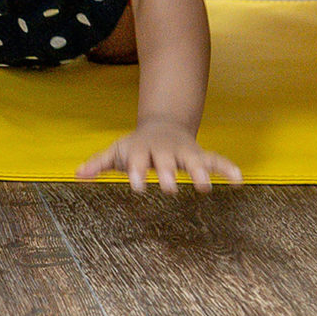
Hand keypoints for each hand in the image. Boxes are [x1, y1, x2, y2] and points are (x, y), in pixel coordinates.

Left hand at [76, 120, 241, 193]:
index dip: (137, 173)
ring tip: (205, 187)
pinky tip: (239, 179)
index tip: (136, 187)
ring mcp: (183, 152)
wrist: (162, 126)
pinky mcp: (199, 155)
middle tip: (169, 189)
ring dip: (199, 172)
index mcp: (142, 150)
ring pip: (193, 160)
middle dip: (167, 174)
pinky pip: (215, 159)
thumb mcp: (117, 151)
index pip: (138, 161)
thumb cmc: (136, 146)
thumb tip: (77, 173)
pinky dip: (227, 168)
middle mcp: (164, 151)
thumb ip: (99, 163)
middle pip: (166, 161)